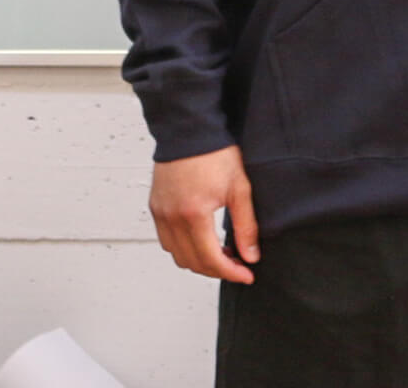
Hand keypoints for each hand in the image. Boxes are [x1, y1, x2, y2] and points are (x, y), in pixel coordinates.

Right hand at [149, 145, 258, 282]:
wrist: (190, 131)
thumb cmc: (216, 154)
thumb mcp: (239, 188)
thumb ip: (246, 225)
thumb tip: (251, 255)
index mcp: (193, 215)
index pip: (210, 259)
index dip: (230, 272)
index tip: (247, 276)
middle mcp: (171, 219)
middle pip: (191, 262)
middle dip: (217, 270)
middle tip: (239, 266)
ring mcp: (160, 214)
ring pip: (177, 255)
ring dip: (199, 261)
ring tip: (224, 254)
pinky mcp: (156, 208)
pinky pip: (167, 241)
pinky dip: (184, 248)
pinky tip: (204, 240)